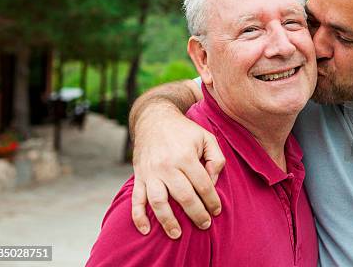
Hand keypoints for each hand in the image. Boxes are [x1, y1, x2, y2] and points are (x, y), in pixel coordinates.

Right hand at [131, 103, 225, 237]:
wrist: (154, 119)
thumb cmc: (185, 131)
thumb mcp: (207, 137)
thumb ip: (216, 158)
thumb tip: (213, 182)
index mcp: (185, 156)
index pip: (203, 185)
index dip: (212, 200)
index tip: (217, 210)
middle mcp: (167, 166)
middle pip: (183, 197)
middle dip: (196, 214)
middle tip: (205, 225)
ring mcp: (150, 172)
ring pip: (158, 202)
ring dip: (168, 221)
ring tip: (177, 234)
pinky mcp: (139, 175)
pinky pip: (136, 199)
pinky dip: (138, 216)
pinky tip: (146, 230)